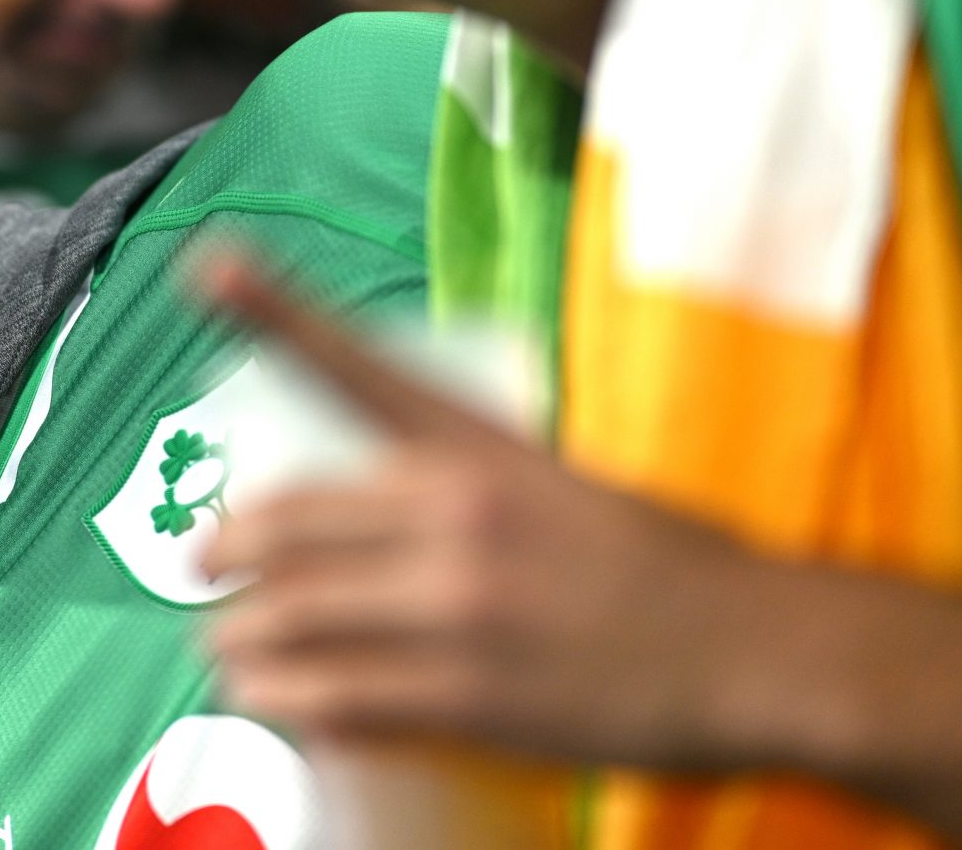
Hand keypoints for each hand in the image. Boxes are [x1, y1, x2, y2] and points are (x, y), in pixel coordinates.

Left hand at [193, 252, 961, 844]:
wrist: (757, 649)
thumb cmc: (668, 563)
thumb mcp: (561, 483)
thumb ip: (465, 485)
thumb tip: (376, 510)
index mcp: (481, 444)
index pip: (358, 367)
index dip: (274, 309)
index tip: (208, 263)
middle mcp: (455, 511)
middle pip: (286, 521)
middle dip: (224, 546)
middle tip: (203, 563)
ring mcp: (456, 605)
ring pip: (290, 615)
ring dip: (236, 637)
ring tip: (227, 649)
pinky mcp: (467, 693)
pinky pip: (332, 695)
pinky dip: (284, 697)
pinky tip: (273, 698)